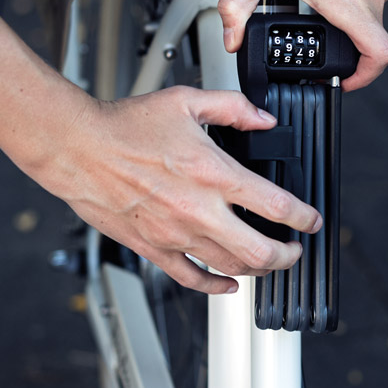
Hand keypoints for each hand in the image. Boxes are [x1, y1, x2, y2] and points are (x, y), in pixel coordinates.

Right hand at [48, 86, 322, 294]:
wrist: (77, 147)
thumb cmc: (124, 125)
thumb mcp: (186, 102)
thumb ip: (233, 108)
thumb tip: (265, 119)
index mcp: (212, 173)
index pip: (274, 205)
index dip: (303, 218)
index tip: (311, 220)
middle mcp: (197, 209)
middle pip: (259, 251)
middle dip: (287, 256)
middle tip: (295, 250)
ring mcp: (174, 234)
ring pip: (229, 268)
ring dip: (257, 270)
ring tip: (268, 262)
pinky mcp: (152, 248)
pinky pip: (190, 278)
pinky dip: (215, 285)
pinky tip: (227, 283)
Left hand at [218, 0, 387, 91]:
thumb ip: (236, 8)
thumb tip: (230, 37)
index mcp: (349, 2)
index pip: (380, 56)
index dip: (365, 77)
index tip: (343, 79)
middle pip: (373, 44)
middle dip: (349, 58)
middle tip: (323, 59)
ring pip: (372, 22)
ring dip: (350, 32)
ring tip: (320, 24)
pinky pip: (370, 1)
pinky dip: (352, 8)